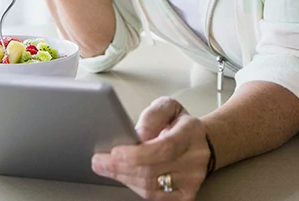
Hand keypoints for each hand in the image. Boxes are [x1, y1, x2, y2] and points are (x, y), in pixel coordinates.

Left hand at [91, 97, 211, 199]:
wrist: (199, 143)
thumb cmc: (178, 125)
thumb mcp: (167, 107)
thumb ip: (153, 115)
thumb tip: (138, 135)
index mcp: (191, 132)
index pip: (164, 148)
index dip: (136, 154)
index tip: (114, 152)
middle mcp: (195, 158)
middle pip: (152, 171)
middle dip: (120, 167)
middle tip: (99, 161)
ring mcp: (192, 180)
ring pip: (151, 187)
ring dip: (124, 178)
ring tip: (107, 167)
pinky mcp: (186, 195)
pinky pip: (154, 197)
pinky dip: (135, 187)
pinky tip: (125, 177)